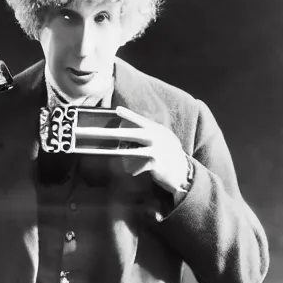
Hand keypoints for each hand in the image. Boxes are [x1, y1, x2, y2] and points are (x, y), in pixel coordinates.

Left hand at [75, 106, 189, 194]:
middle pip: (132, 134)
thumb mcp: (161, 139)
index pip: (141, 120)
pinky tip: (135, 172)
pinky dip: (133, 170)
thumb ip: (148, 134)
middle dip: (114, 133)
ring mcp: (157, 150)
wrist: (182, 172)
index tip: (116, 110)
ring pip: (132, 152)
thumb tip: (126, 131)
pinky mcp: (156, 164)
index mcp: (157, 130)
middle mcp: (157, 137)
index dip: (129, 115)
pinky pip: (137, 166)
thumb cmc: (167, 155)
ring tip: (113, 156)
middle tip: (99, 133)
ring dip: (122, 155)